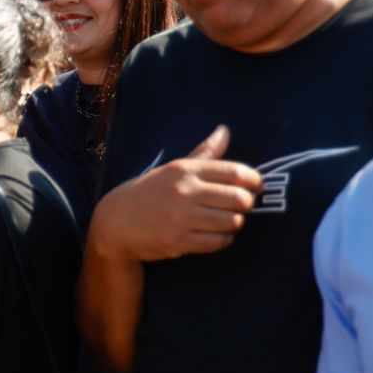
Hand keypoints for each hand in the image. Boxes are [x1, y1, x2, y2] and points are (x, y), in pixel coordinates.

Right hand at [89, 125, 261, 262]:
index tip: (255, 186)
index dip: (254, 181)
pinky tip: (214, 234)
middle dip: (246, 204)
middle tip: (238, 206)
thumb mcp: (173, 168)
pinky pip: (219, 241)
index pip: (236, 172)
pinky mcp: (179, 241)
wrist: (117, 221)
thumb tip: (225, 130)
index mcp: (185, 170)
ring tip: (224, 220)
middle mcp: (184, 191)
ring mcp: (181, 218)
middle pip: (240, 199)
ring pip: (233, 222)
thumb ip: (204, 152)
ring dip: (234, 223)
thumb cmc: (150, 192)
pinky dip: (223, 239)